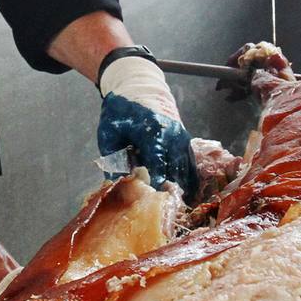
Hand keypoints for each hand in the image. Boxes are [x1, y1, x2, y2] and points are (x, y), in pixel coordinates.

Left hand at [97, 57, 199, 200]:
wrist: (139, 85)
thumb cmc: (121, 110)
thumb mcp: (109, 132)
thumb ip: (113, 158)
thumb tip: (118, 185)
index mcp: (154, 132)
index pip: (158, 167)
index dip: (154, 188)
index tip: (148, 205)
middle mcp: (174, 137)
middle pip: (175, 174)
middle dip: (167, 195)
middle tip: (159, 214)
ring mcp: (183, 140)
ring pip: (186, 173)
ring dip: (178, 191)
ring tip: (170, 212)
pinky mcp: (186, 143)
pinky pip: (190, 168)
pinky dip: (186, 183)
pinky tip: (180, 199)